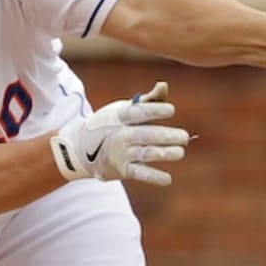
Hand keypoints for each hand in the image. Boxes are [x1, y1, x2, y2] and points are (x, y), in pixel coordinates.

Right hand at [51, 81, 189, 185]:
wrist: (81, 149)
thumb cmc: (110, 125)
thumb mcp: (123, 109)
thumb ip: (147, 100)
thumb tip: (164, 85)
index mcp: (120, 117)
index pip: (138, 112)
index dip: (155, 110)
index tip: (171, 110)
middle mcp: (120, 135)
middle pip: (144, 135)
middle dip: (165, 136)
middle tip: (184, 137)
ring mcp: (121, 154)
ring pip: (144, 154)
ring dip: (163, 154)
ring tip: (180, 152)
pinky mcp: (122, 170)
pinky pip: (140, 174)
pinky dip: (153, 177)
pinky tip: (168, 179)